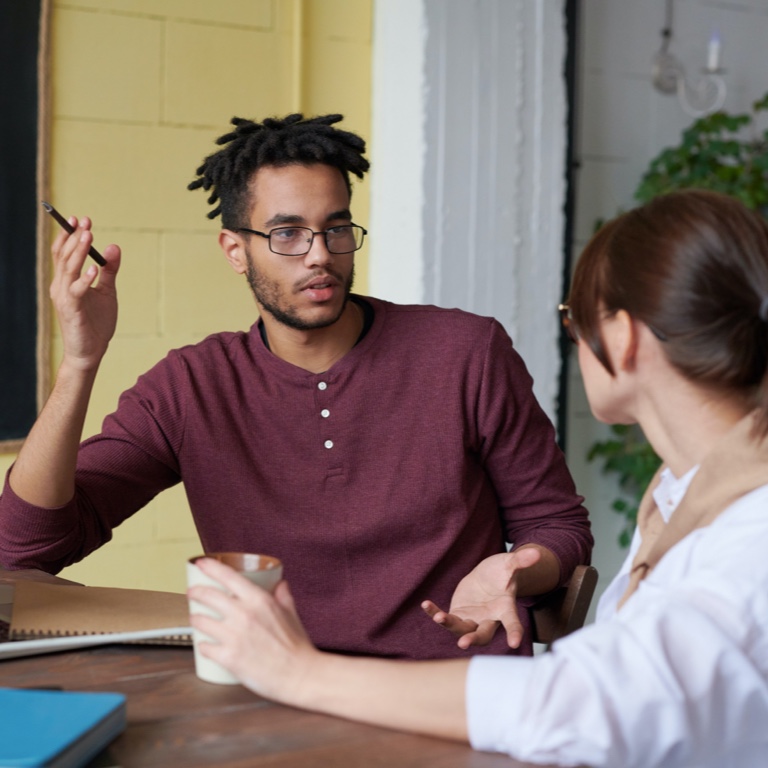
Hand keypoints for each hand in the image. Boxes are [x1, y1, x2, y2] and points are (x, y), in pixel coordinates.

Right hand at [49, 215, 119, 371]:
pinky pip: (76, 291)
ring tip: (88, 236)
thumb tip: (114, 247)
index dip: (69, 235)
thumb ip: (110, 270)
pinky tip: (94, 269)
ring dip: (78, 252)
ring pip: (68, 269)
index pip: (64, 253)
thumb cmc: (96, 323)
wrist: (90, 351)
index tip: (80, 219)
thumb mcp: (107, 292)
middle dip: (74, 237)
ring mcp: (64, 298)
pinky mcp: (72, 310)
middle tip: (85, 222)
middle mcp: (61, 286)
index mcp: (67, 281)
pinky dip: (84, 279)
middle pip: (64, 256)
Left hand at [187, 558, 319, 703]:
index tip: (201, 563)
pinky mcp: (228, 657)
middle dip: (195, 592)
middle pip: (208, 596)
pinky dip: (203, 646)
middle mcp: (244, 614)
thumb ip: (283, 596)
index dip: (211, 567)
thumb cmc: (297, 646)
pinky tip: (206, 645)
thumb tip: (280, 584)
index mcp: (259, 600)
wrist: (299, 675)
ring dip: (195, 619)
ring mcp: (234, 636)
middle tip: (192, 593)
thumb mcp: (291, 613)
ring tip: (196, 620)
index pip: (228, 576)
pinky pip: (205, 647)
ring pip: (200, 621)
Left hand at [421, 546, 542, 649]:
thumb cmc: (501, 572)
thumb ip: (520, 561)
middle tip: (463, 643)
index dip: (514, 633)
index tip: (514, 643)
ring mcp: (472, 619)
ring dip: (450, 625)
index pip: (512, 622)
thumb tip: (536, 553)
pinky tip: (426, 605)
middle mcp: (489, 619)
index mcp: (505, 609)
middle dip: (473, 638)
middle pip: (482, 634)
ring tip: (439, 617)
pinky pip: (446, 618)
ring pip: (461, 629)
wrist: (488, 577)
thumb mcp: (509, 564)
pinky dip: (435, 613)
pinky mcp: (458, 615)